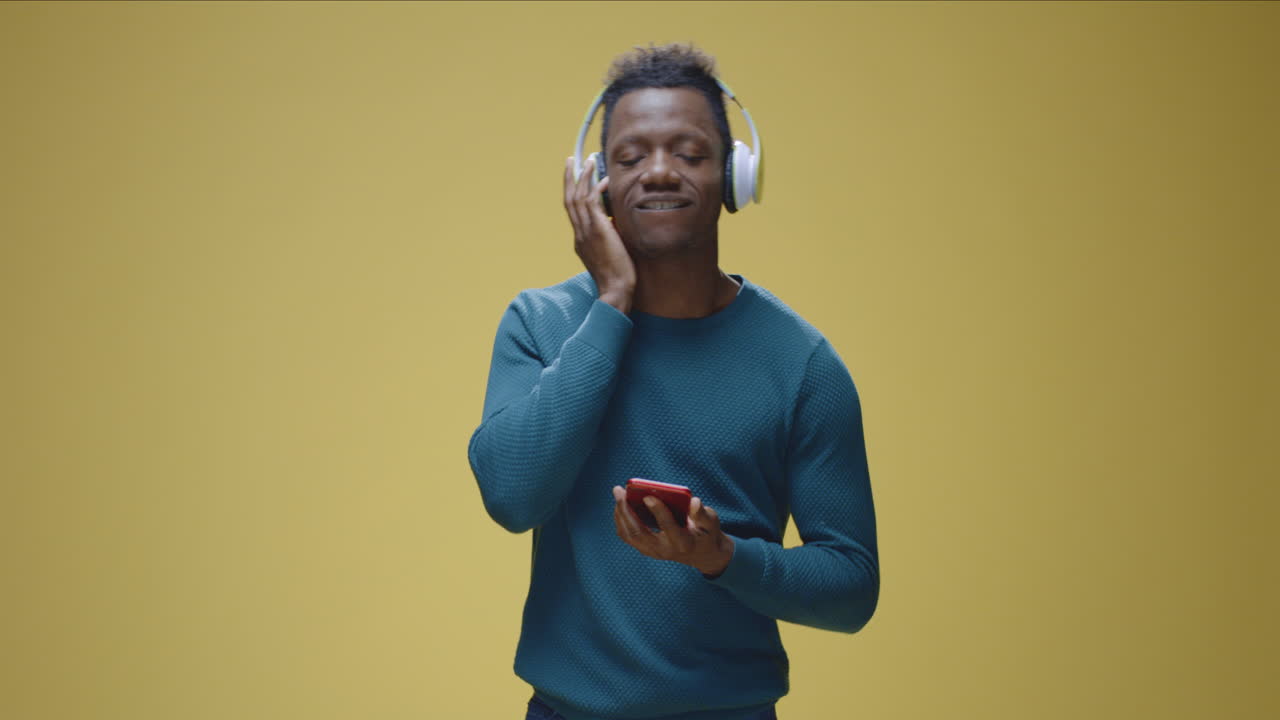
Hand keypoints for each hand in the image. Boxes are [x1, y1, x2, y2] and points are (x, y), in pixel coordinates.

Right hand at [565, 155, 634, 313]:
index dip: (572, 191)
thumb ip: (609, 237)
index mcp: (580, 240)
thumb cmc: (618, 277)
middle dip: (569, 178)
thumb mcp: (610, 253)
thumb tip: (617, 224)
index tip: (575, 177)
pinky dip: (596, 189)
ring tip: (587, 161)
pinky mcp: (597, 231)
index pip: (572, 210)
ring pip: (577, 197)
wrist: (616, 290)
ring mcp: (585, 232)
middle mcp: (579, 233)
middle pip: (568, 199)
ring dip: (582, 177)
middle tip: (571, 160)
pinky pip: (592, 203)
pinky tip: (604, 180)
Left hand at [611, 486, 734, 576]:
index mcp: (683, 542)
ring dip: (621, 513)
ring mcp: (653, 552)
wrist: (702, 553)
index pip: (667, 526)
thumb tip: (694, 501)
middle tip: (620, 490)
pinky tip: (620, 504)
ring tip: (619, 493)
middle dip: (626, 509)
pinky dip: (621, 519)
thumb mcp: (711, 522)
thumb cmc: (706, 532)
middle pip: (639, 532)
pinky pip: (627, 536)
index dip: (657, 510)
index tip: (648, 496)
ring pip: (629, 534)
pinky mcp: (646, 549)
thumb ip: (702, 513)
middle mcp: (665, 550)